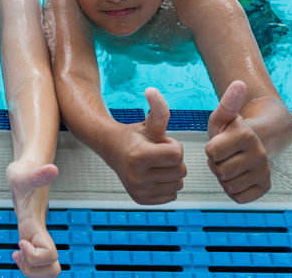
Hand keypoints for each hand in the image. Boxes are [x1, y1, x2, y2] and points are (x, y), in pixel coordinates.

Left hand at [6, 160, 60, 277]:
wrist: (27, 172)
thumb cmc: (24, 175)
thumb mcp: (23, 175)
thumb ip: (37, 174)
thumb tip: (52, 170)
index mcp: (37, 225)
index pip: (49, 254)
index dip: (34, 255)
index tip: (21, 241)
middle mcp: (39, 235)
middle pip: (52, 269)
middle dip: (34, 270)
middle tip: (20, 253)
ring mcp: (37, 237)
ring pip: (46, 270)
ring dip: (30, 270)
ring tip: (18, 254)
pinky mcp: (32, 237)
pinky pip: (35, 262)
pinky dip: (26, 263)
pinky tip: (17, 251)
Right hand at [106, 88, 185, 204]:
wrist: (111, 149)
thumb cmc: (134, 135)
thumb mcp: (149, 122)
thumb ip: (158, 108)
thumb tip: (152, 90)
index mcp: (138, 157)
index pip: (177, 155)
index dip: (173, 145)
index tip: (159, 142)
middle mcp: (137, 177)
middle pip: (180, 171)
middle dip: (173, 159)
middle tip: (157, 153)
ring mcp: (138, 191)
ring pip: (178, 184)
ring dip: (171, 172)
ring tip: (155, 164)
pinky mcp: (141, 200)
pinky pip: (172, 196)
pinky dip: (167, 185)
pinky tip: (154, 176)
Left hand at [206, 80, 270, 202]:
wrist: (252, 145)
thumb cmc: (230, 131)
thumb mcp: (223, 117)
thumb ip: (227, 103)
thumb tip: (239, 82)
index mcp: (246, 136)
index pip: (211, 152)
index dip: (210, 149)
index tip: (219, 142)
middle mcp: (260, 154)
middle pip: (219, 171)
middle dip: (216, 164)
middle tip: (224, 155)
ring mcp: (264, 172)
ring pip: (227, 185)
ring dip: (223, 177)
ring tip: (230, 164)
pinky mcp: (265, 187)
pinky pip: (238, 197)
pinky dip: (233, 190)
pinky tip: (237, 176)